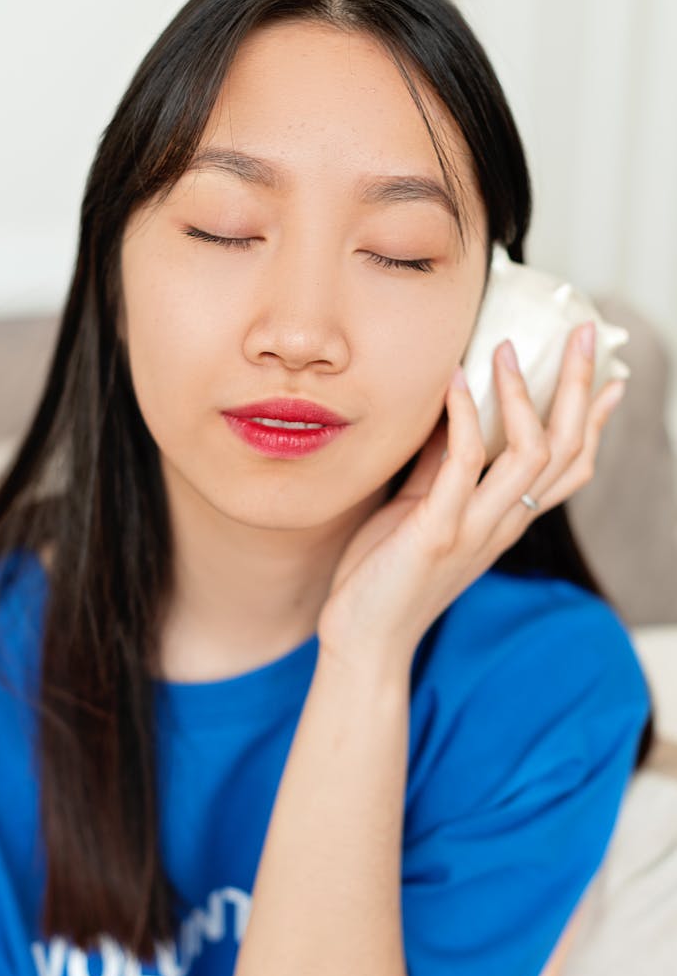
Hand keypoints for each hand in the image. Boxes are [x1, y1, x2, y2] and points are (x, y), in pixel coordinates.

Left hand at [317, 321, 625, 668]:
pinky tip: (453, 380)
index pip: (571, 469)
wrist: (363, 641)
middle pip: (568, 450)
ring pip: (533, 453)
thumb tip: (450, 411)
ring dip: (524, 394)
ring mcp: (477, 529)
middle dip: (581, 388)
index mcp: (505, 521)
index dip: (596, 423)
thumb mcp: (421, 511)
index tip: (613, 380)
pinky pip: (465, 463)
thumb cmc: (385, 577)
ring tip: (506, 347)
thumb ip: (442, 468)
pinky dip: (466, 416)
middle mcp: (504, 524)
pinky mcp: (439, 531)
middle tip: (584, 334)